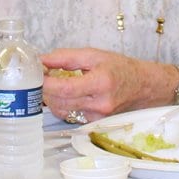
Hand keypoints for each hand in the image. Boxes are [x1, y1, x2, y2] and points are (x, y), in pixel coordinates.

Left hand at [39, 47, 169, 121]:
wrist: (143, 87)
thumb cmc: (120, 68)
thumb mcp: (94, 55)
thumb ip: (66, 57)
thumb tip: (42, 60)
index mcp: (101, 83)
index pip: (66, 88)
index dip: (46, 83)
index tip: (36, 74)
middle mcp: (100, 104)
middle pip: (61, 102)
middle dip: (45, 89)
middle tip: (40, 76)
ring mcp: (97, 117)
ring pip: (63, 111)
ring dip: (52, 98)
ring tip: (52, 84)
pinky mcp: (94, 123)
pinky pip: (70, 115)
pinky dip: (62, 104)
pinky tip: (65, 94)